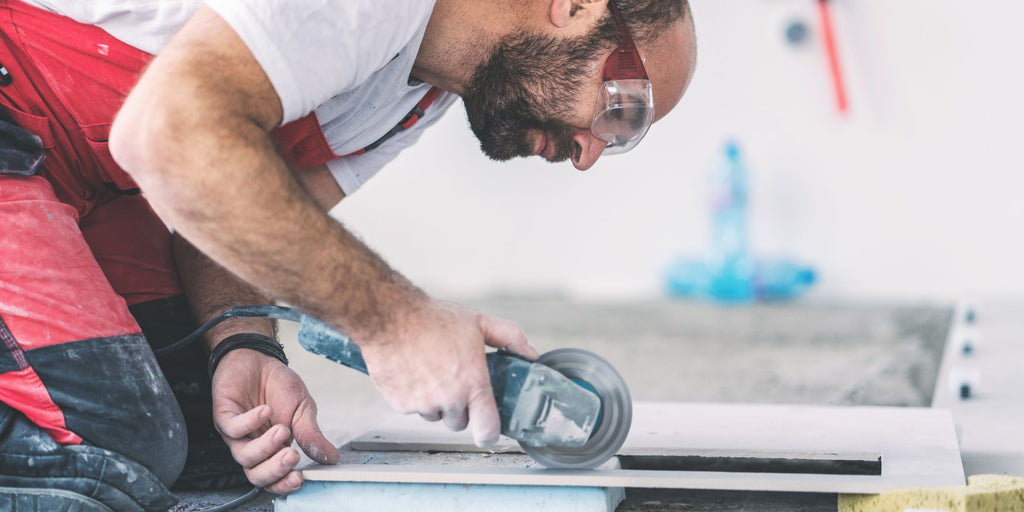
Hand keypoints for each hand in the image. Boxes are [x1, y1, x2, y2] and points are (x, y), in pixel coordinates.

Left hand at [211, 348, 338, 494]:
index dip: (285, 483)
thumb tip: (331, 458)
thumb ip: (312, 434)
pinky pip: (233, 429)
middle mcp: (253, 446)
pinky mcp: (224, 417)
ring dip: (265, 446)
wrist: (258, 358)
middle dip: (275, 471)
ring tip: (282, 429)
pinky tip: (266, 410)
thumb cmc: (278, 385)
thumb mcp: (304, 408)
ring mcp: (237, 434)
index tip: (300, 477)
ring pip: (244, 456)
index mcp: (274, 449)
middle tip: (292, 457)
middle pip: (256, 475)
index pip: (275, 477)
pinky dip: (251, 422)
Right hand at [358, 300, 538, 446]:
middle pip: (459, 422)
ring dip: (435, 402)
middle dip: (459, 406)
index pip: (488, 428)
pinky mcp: (399, 403)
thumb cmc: (433, 318)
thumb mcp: (478, 322)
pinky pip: (412, 409)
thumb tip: (531, 353)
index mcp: (472, 383)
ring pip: (434, 415)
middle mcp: (448, 398)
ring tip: (430, 371)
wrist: (390, 316)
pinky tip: (413, 372)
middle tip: (454, 380)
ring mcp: (422, 403)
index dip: (490, 433)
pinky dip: (413, 396)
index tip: (488, 430)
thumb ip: (509, 337)